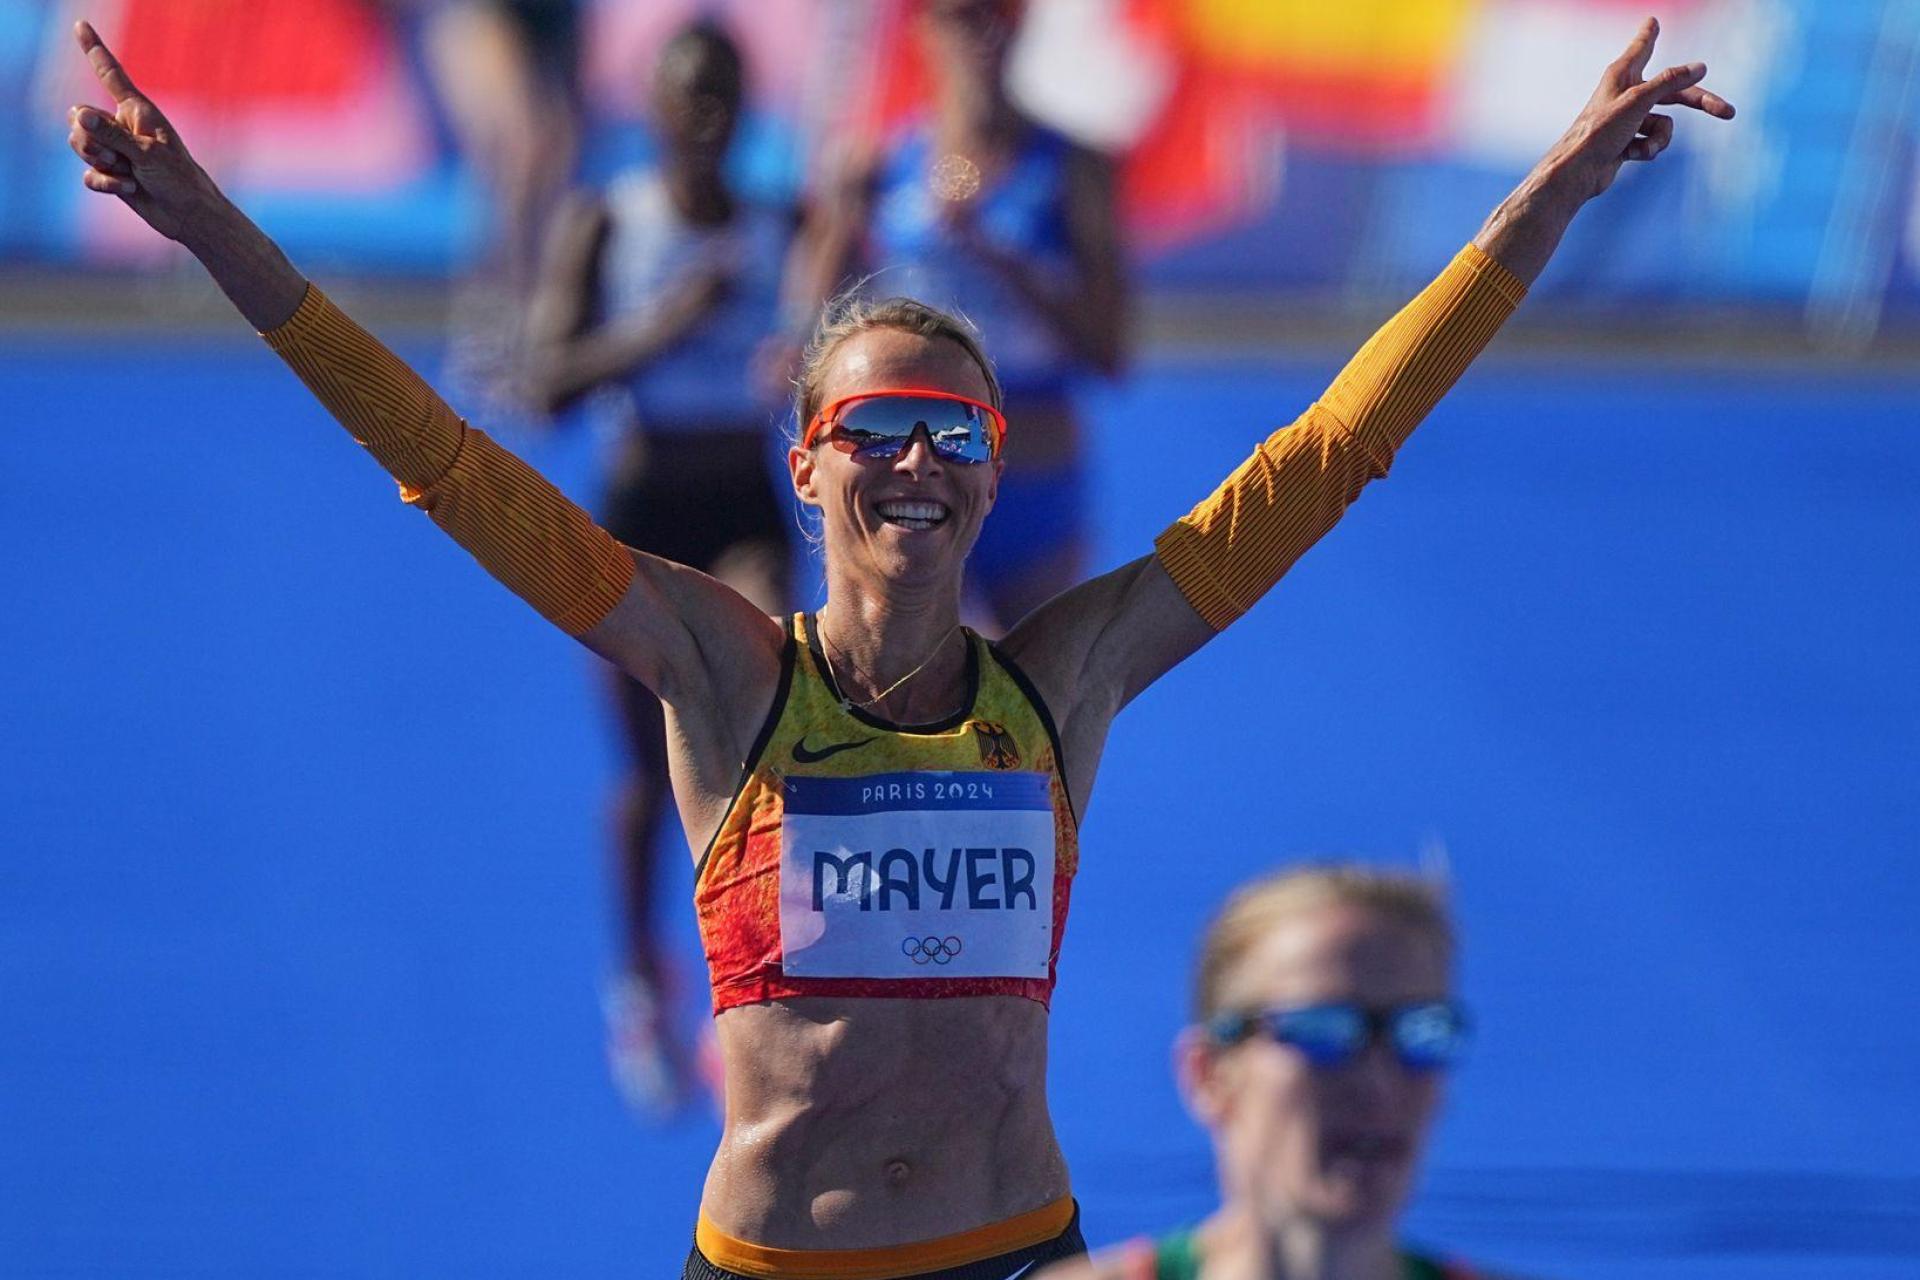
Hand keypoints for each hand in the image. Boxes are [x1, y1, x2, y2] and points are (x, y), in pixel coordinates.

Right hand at [65, 20, 216, 242]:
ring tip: (130, 173)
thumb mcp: (148, 154)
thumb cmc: (180, 180)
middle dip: (93, 141)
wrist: (189, 216)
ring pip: (79, 145)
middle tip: (124, 158)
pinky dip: (105, 184)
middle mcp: (122, 126)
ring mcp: (115, 150)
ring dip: (102, 163)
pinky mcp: (111, 174)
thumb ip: (113, 134)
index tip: (80, 23)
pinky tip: (128, 189)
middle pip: (79, 118)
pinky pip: (89, 174)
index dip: (94, 49)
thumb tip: (81, 116)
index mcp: (137, 110)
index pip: (110, 74)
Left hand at [1533, 16, 1735, 204]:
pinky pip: (1653, 142)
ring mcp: (1628, 119)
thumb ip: (1669, 82)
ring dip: (1658, 139)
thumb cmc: (1599, 132)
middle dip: (1699, 103)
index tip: (1652, 20)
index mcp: (1622, 75)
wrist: (1578, 173)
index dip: (1649, 35)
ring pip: (1664, 124)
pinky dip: (1646, 150)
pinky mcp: (1627, 141)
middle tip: (1728, 111)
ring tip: (1639, 147)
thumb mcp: (1638, 100)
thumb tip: (1700, 68)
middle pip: (1673, 92)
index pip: (1642, 48)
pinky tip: (1627, 155)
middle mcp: (1626, 93)